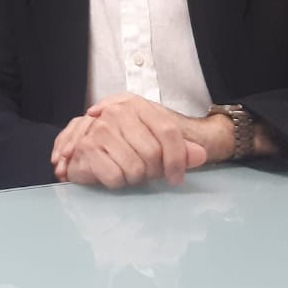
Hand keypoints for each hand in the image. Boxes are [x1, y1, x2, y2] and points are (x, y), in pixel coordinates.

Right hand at [59, 94, 208, 187]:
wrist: (86, 142)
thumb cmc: (124, 141)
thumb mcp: (155, 138)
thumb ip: (180, 147)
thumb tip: (200, 155)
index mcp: (138, 105)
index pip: (168, 132)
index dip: (177, 159)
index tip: (176, 177)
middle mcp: (118, 112)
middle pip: (153, 153)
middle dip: (153, 171)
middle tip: (147, 173)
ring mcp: (101, 129)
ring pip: (135, 168)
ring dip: (134, 178)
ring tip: (128, 171)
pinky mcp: (87, 148)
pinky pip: (115, 177)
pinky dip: (117, 182)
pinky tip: (113, 173)